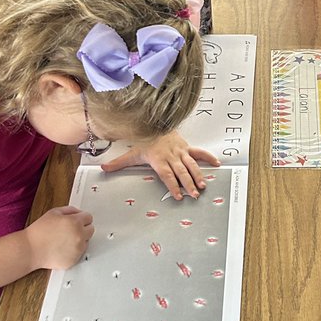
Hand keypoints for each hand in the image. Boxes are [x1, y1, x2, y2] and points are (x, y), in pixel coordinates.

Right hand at [26, 206, 93, 270]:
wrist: (31, 249)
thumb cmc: (39, 231)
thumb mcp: (54, 212)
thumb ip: (70, 210)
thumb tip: (78, 213)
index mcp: (75, 222)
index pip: (89, 218)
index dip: (82, 218)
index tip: (77, 220)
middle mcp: (79, 236)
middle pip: (91, 229)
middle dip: (83, 228)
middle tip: (70, 230)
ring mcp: (78, 249)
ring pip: (86, 241)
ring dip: (79, 239)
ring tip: (64, 239)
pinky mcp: (74, 260)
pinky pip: (79, 253)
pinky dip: (74, 251)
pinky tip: (62, 248)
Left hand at [100, 131, 221, 200]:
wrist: (154, 124)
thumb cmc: (144, 141)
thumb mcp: (131, 153)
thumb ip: (119, 163)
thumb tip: (103, 169)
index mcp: (159, 159)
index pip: (167, 175)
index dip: (173, 185)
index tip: (178, 196)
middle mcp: (171, 156)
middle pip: (181, 172)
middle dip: (188, 184)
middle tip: (194, 195)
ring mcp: (181, 151)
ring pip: (191, 164)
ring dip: (198, 175)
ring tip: (203, 185)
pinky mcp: (187, 146)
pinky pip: (199, 152)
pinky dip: (208, 157)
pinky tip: (217, 164)